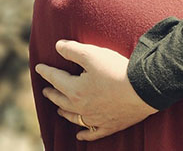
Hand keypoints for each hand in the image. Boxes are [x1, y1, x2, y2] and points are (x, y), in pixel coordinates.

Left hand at [35, 40, 157, 140]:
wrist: (143, 90)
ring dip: (64, 112)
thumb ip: (72, 50)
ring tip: (58, 109)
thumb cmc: (116, 71)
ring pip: (74, 117)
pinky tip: (79, 135)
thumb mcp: (92, 54)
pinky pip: (92, 133)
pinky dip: (84, 135)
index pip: (56, 79)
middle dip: (52, 93)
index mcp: (75, 90)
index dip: (46, 72)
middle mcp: (82, 107)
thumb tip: (57, 46)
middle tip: (46, 90)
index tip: (39, 68)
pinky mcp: (109, 125)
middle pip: (61, 100)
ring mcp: (95, 119)